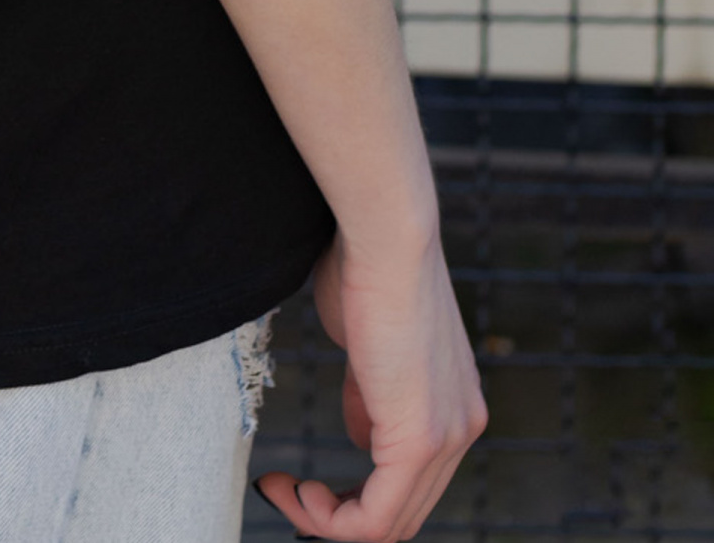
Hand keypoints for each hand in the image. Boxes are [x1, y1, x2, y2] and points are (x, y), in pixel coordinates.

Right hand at [254, 229, 486, 540]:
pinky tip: (297, 493)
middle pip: (403, 511)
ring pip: (391, 523)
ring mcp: (448, 438)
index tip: (303, 479)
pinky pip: (377, 517)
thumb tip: (363, 435)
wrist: (384, 236)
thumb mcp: (366, 344)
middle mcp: (463, 429)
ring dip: (329, 520)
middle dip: (339, 514)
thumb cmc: (365, 266)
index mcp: (454, 405)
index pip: (411, 482)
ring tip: (286, 493)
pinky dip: (332, 520)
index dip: (356, 493)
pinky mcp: (420, 440)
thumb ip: (368, 393)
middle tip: (287, 492)